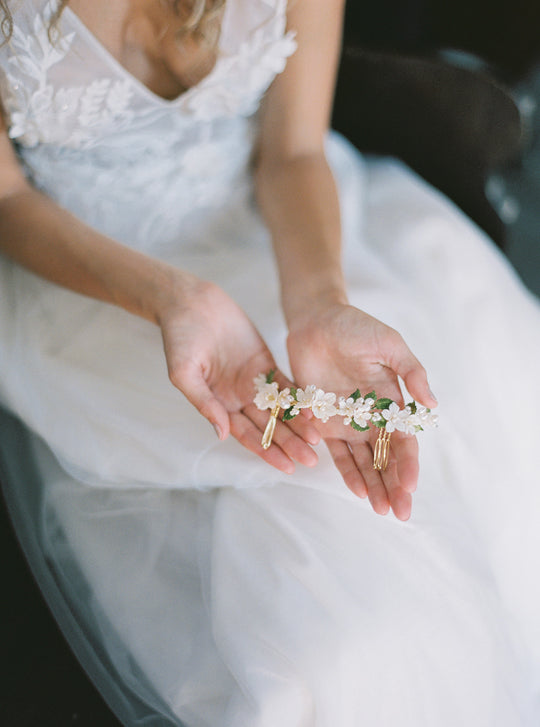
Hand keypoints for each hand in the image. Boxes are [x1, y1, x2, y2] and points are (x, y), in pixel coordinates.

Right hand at [156, 274, 319, 472]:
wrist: (191, 303)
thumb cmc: (179, 339)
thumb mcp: (183, 373)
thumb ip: (203, 402)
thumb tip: (221, 434)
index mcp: (218, 406)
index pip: (247, 435)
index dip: (267, 451)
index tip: (287, 466)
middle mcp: (239, 399)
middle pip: (269, 427)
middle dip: (289, 444)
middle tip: (311, 460)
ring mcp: (254, 383)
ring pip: (281, 409)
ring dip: (299, 425)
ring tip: (318, 440)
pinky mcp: (265, 364)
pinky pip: (286, 385)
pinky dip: (299, 398)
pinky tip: (314, 410)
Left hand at [287, 303, 436, 519]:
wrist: (316, 321)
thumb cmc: (355, 328)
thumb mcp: (390, 344)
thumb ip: (412, 372)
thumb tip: (433, 405)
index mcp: (391, 400)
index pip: (403, 440)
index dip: (408, 464)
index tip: (410, 486)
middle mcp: (371, 416)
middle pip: (386, 459)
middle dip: (394, 486)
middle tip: (400, 513)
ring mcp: (347, 421)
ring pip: (363, 462)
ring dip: (373, 486)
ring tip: (381, 510)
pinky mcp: (322, 421)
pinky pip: (336, 452)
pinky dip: (347, 471)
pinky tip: (357, 491)